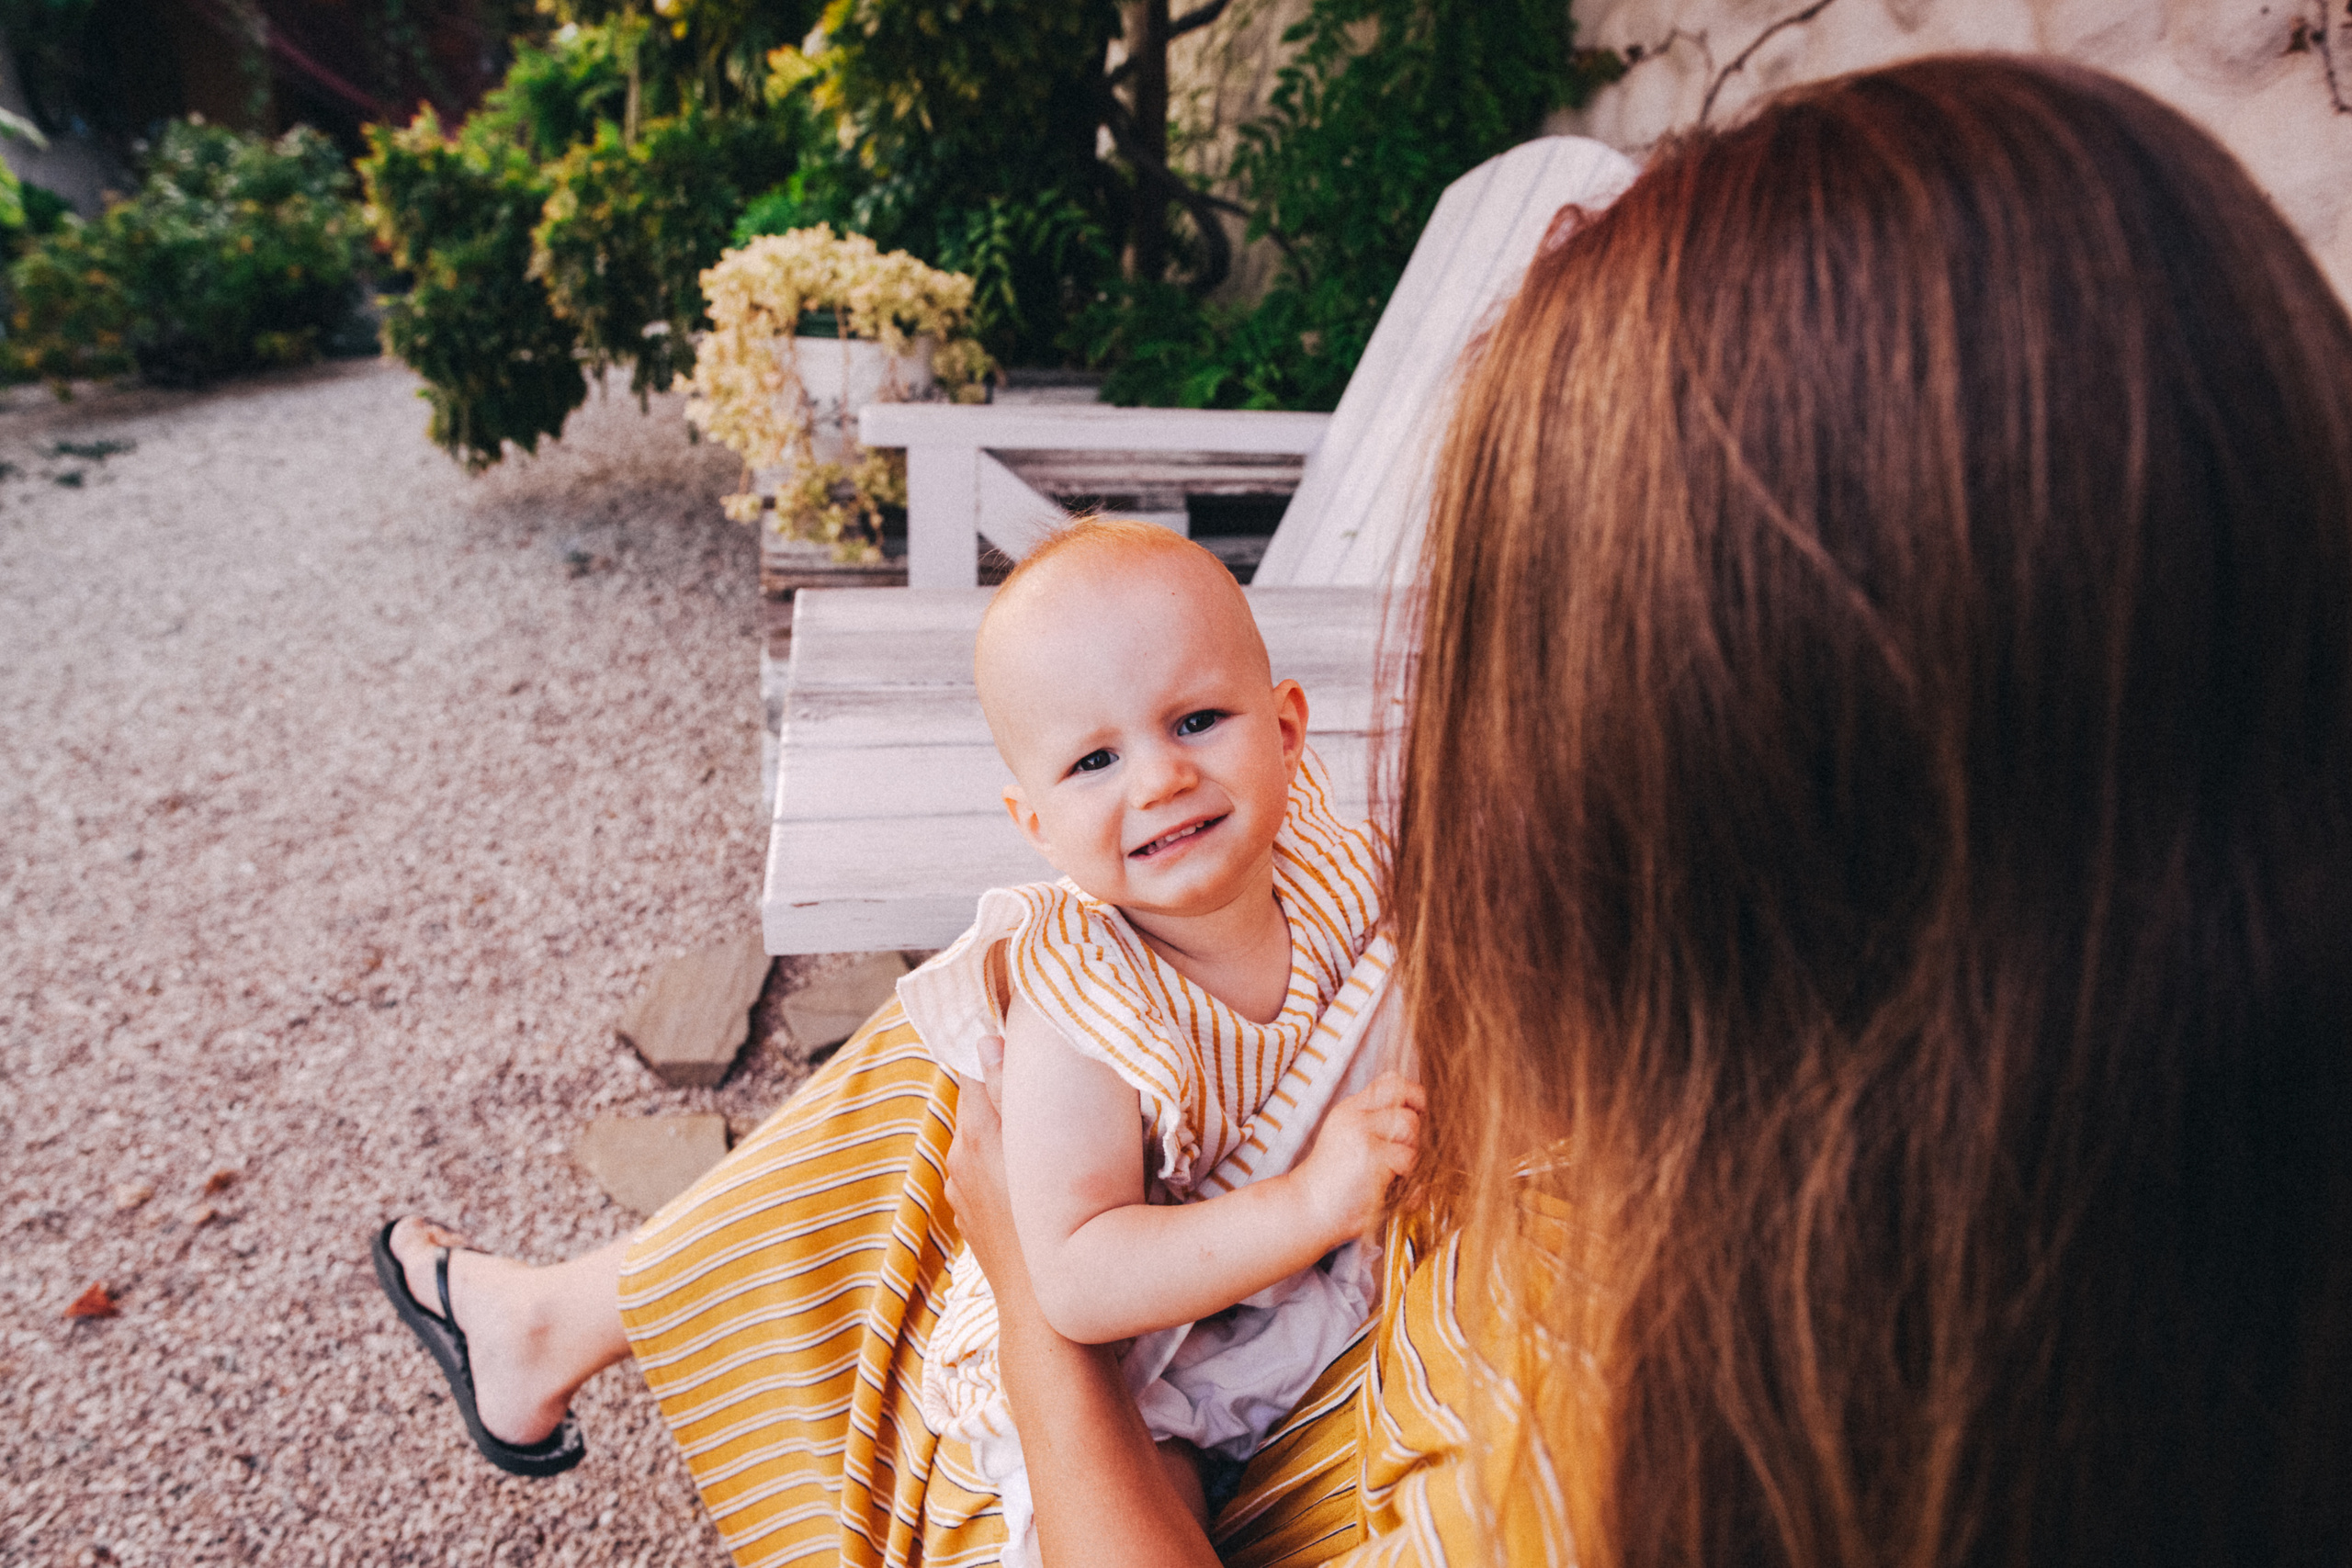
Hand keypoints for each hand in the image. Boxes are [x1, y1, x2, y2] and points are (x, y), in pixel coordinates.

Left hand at [945, 1036, 1029, 1291]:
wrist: (1042, 1303)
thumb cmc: (1055, 1221)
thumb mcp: (1040, 1148)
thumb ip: (1008, 1091)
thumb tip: (987, 1042)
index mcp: (974, 1134)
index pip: (973, 1072)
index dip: (996, 1054)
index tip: (1023, 1045)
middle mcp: (957, 1158)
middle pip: (977, 1105)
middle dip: (1005, 1094)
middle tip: (1043, 1087)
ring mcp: (959, 1190)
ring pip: (981, 1140)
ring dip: (1005, 1131)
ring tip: (1041, 1132)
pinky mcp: (968, 1214)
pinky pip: (983, 1171)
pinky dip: (1002, 1164)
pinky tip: (1031, 1175)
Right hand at [1292, 1072, 1424, 1245]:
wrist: (1306, 1209)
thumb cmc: (1334, 1186)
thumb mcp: (1349, 1143)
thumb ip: (1377, 1128)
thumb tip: (1423, 1123)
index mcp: (1349, 1110)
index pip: (1391, 1082)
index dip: (1414, 1095)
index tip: (1420, 1114)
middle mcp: (1353, 1115)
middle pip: (1405, 1105)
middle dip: (1414, 1135)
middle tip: (1400, 1158)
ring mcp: (1361, 1133)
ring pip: (1410, 1127)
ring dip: (1410, 1155)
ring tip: (1392, 1175)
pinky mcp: (1370, 1155)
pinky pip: (1408, 1158)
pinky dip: (1407, 1179)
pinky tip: (1389, 1190)